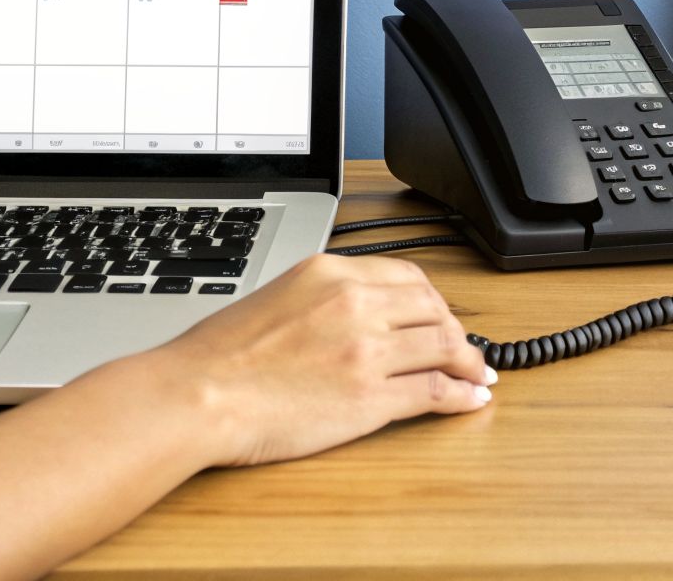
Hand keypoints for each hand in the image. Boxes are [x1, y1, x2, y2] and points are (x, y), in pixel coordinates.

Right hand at [142, 253, 494, 467]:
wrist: (195, 395)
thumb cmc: (218, 355)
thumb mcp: (274, 296)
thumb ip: (319, 298)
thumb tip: (350, 314)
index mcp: (331, 272)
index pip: (407, 277)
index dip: (433, 301)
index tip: (439, 317)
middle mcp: (356, 303)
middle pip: (434, 308)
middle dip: (456, 330)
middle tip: (464, 348)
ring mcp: (367, 351)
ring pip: (444, 347)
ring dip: (468, 362)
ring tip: (477, 374)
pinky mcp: (371, 397)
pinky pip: (435, 391)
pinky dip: (461, 395)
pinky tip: (469, 399)